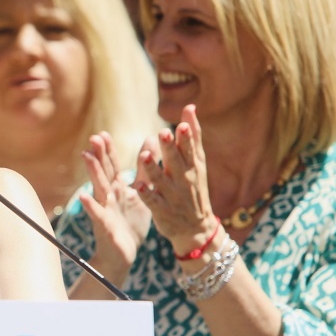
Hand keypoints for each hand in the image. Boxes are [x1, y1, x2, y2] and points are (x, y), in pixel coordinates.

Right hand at [76, 131, 152, 280]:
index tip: (103, 134)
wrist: (125, 252)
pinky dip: (91, 206)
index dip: (107, 150)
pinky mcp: (105, 226)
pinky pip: (98, 215)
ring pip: (99, 188)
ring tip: (86, 156)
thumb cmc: (131, 221)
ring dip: (93, 172)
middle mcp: (109, 196)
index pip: (111, 165)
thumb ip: (144, 168)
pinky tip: (84, 197)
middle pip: (103, 172)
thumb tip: (150, 140)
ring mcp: (105, 210)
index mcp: (118, 188)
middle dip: (99, 155)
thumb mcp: (141, 191)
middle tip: (94, 138)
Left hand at [132, 105, 217, 251]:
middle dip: (170, 148)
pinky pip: (152, 202)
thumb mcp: (198, 163)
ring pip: (161, 181)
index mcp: (193, 166)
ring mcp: (172, 196)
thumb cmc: (194, 188)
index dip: (187, 137)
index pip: (190, 149)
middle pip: (176, 162)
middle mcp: (184, 180)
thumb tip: (190, 106)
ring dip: (152, 168)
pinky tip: (137, 186)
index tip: (182, 124)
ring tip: (144, 155)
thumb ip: (192, 136)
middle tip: (163, 133)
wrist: (197, 228)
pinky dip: (146, 195)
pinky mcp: (162, 211)